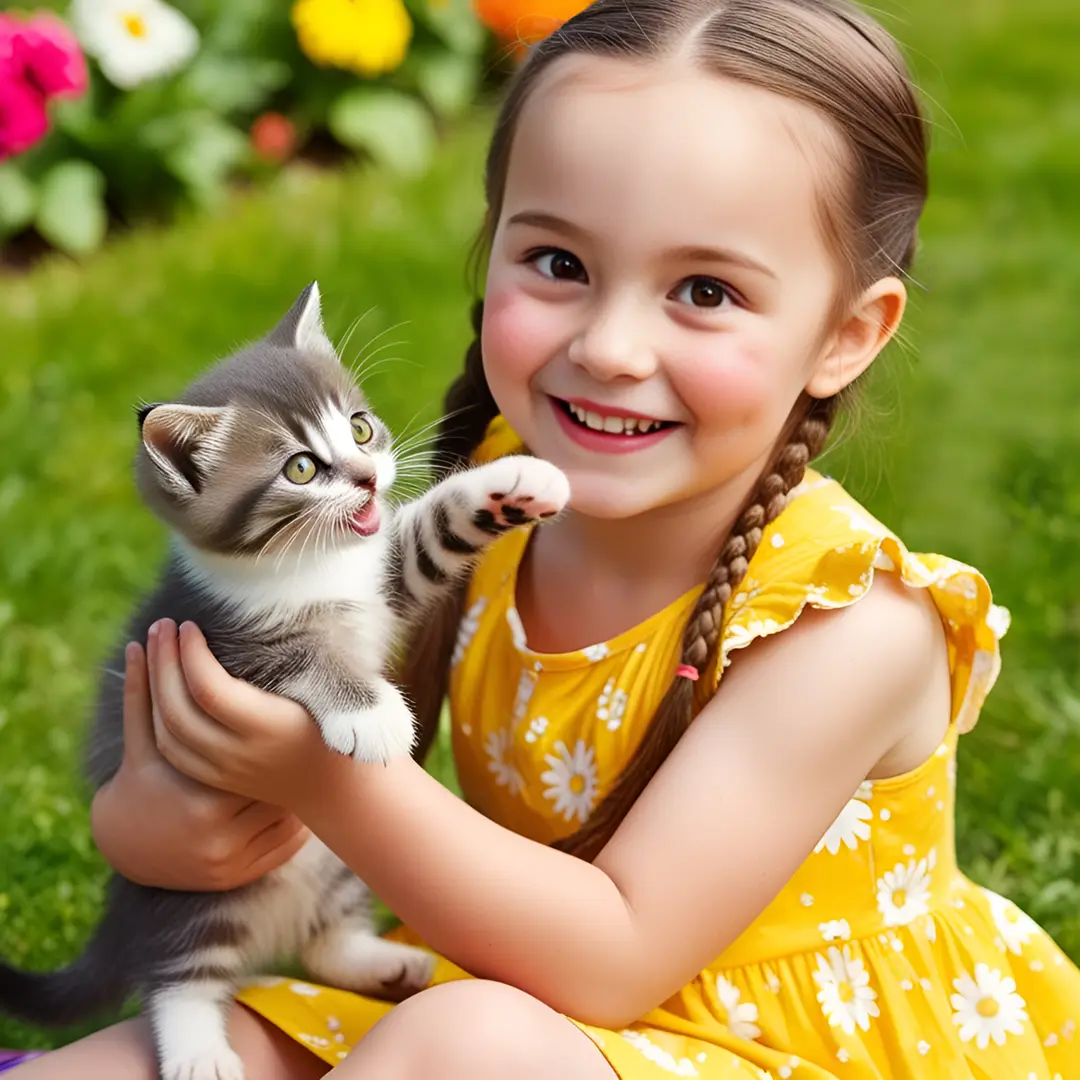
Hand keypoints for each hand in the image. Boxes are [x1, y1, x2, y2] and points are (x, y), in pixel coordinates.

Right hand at [90, 640, 309, 890]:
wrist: (126, 849)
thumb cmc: (139, 783)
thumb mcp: (140, 744)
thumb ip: (142, 694)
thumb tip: (141, 642)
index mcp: (201, 801)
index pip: (257, 762)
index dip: (277, 737)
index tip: (293, 713)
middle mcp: (220, 836)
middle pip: (276, 789)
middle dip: (294, 765)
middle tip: (316, 736)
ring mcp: (233, 861)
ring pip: (286, 818)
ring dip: (302, 792)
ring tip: (316, 765)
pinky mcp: (243, 876)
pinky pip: (287, 844)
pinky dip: (299, 823)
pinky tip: (307, 800)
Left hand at [147, 619, 344, 809]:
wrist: (340, 784)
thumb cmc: (342, 722)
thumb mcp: (327, 688)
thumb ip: (299, 657)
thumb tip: (271, 606)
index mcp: (269, 726)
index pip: (209, 689)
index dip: (191, 654)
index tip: (189, 625)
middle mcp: (242, 753)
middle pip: (179, 709)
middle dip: (164, 662)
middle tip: (163, 625)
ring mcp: (225, 770)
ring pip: (166, 731)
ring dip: (152, 686)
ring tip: (154, 646)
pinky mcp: (216, 779)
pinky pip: (170, 749)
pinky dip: (155, 714)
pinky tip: (155, 686)